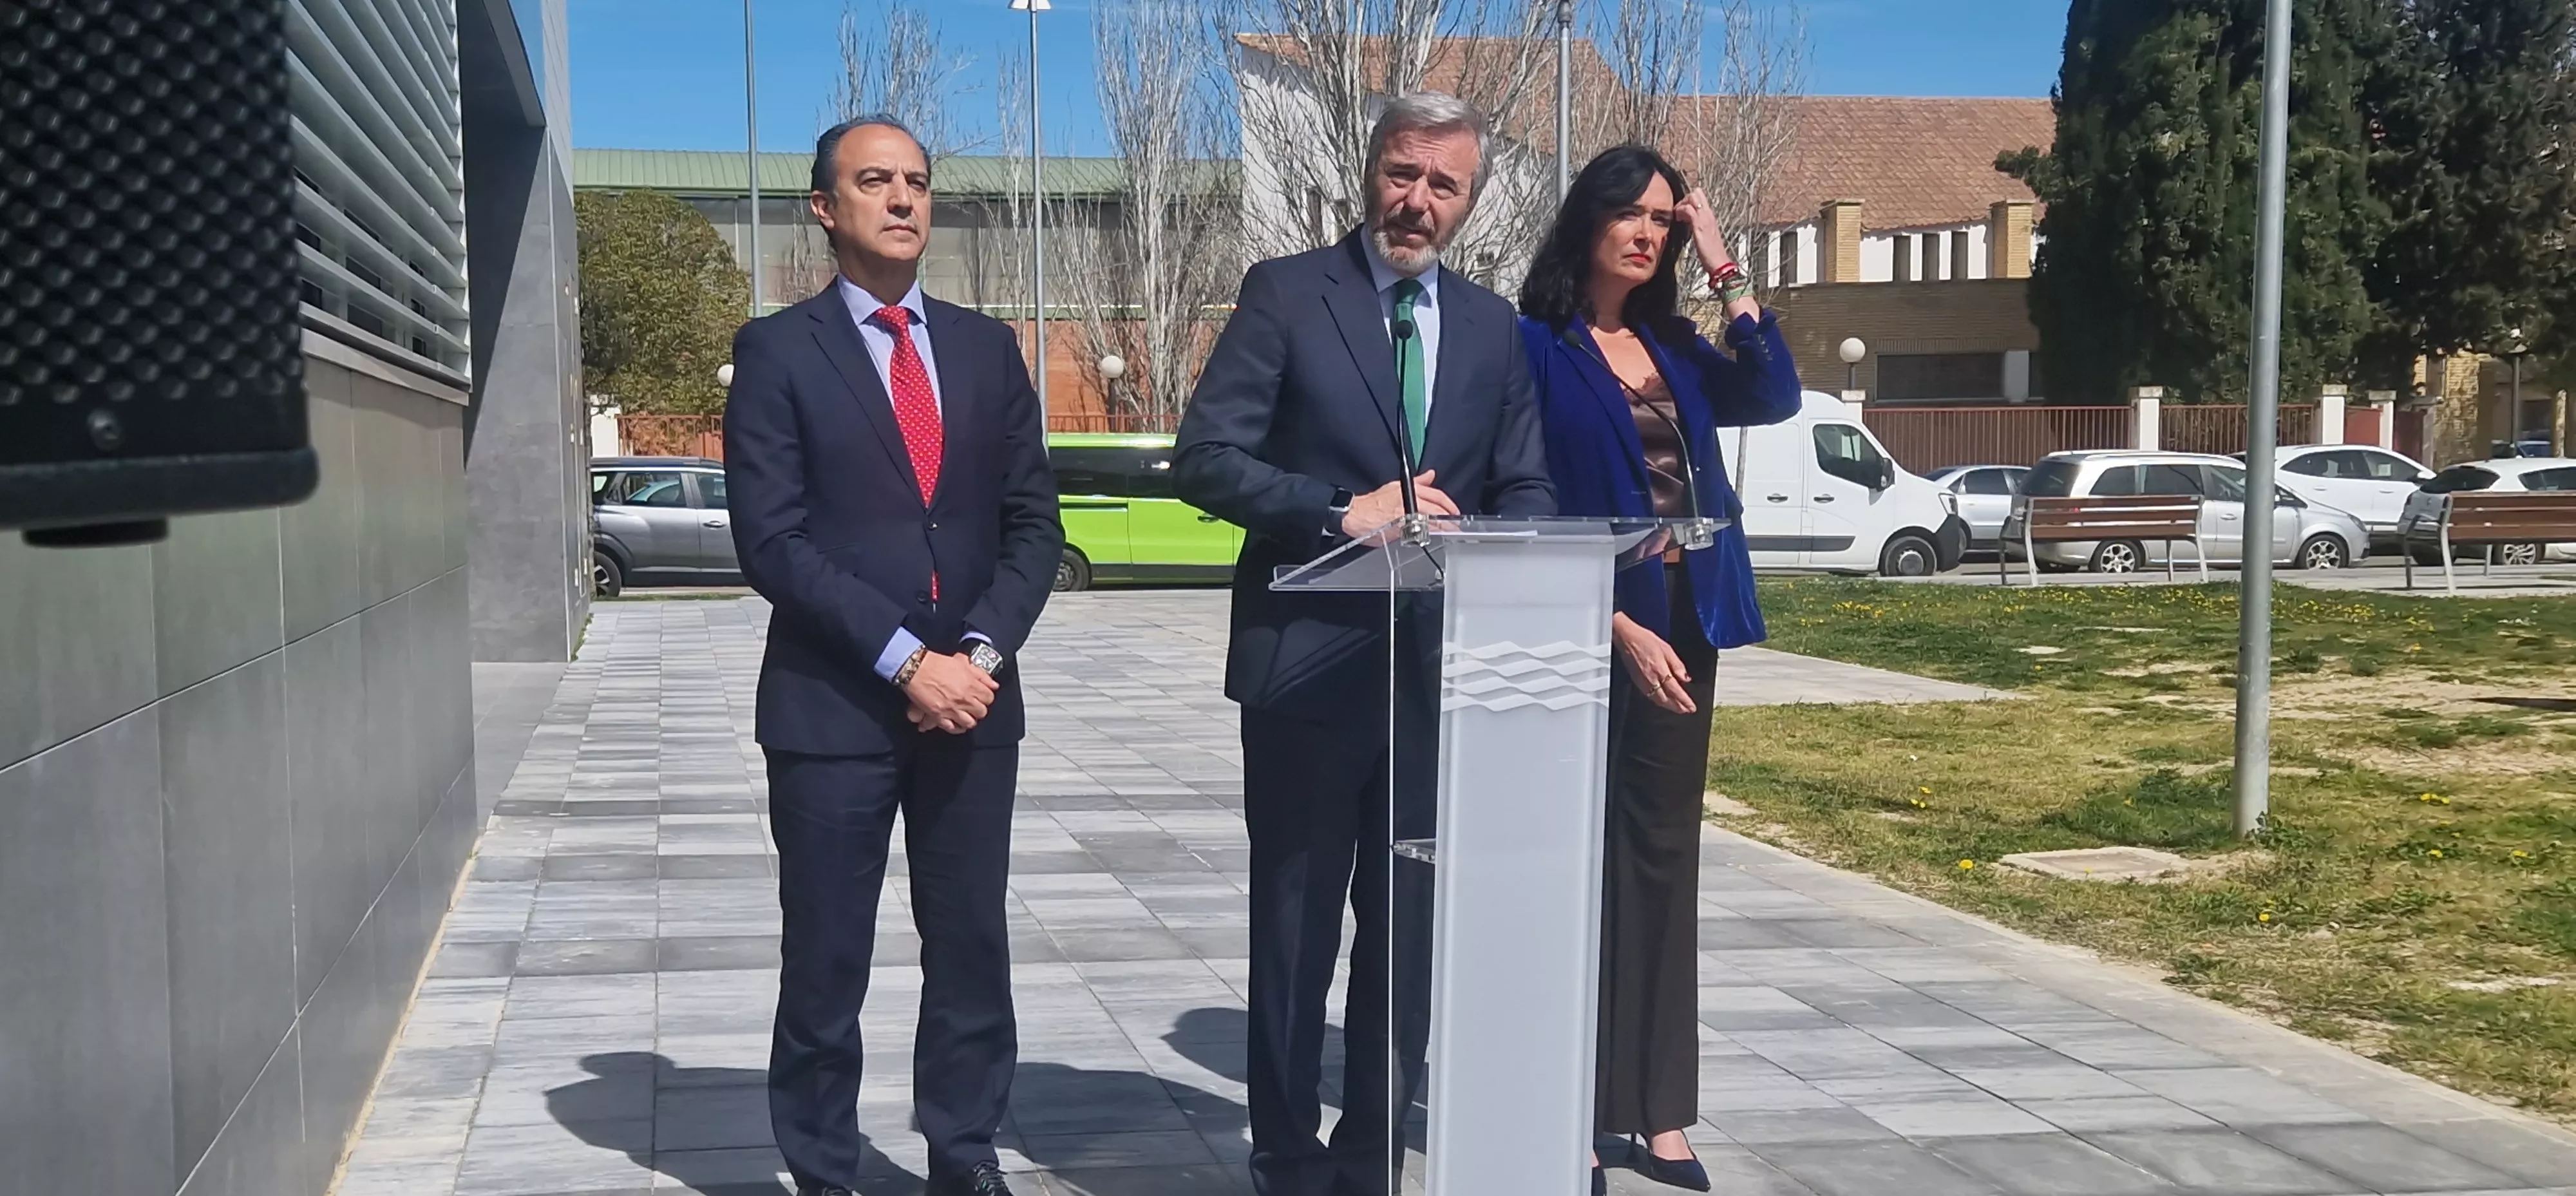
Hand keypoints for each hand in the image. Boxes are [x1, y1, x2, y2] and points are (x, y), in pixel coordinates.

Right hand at [902, 652, 996, 732]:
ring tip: (965, 715)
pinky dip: (955, 727)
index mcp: (972, 685)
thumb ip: (980, 674)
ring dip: (968, 720)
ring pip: (969, 723)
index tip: (981, 696)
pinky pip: (952, 728)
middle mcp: (964, 699)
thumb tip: (993, 684)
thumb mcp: (962, 662)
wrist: (916, 669)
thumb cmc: (936, 664)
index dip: (986, 697)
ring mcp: (952, 709)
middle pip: (981, 712)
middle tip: (973, 706)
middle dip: (978, 710)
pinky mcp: (939, 716)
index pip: (989, 698)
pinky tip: (955, 723)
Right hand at [1343, 471, 1458, 537]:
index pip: (1437, 495)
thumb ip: (1417, 482)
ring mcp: (1407, 514)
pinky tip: (1435, 539)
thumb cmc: (1372, 503)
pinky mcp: (1401, 528)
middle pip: (1438, 509)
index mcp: (1411, 489)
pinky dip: (1429, 535)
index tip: (1455, 512)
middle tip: (1457, 526)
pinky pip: (1420, 532)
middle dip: (1450, 518)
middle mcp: (1411, 500)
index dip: (1449, 504)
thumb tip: (1430, 475)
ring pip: (1432, 520)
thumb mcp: (1396, 486)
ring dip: (1444, 528)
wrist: (1356, 514)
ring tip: (1450, 534)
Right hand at [1612, 613, 1694, 713]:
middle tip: (1686, 710)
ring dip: (1668, 706)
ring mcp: (1642, 682)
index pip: (1675, 690)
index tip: (1691, 707)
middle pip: (1666, 699)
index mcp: (1660, 670)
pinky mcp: (1637, 682)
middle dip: (1677, 707)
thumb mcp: (1667, 649)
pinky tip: (1662, 701)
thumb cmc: (1645, 640)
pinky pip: (1649, 696)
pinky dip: (1658, 701)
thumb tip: (1685, 678)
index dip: (1684, 701)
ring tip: (1677, 708)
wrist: (1626, 639)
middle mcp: (1651, 679)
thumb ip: (1677, 665)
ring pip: (1657, 700)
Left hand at [1674, 187, 1731, 275]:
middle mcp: (1709, 214)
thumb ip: (1699, 226)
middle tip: (1678, 211)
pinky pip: (1688, 209)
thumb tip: (1689, 222)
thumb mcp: (1705, 235)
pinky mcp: (1699, 225)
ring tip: (1677, 216)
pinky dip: (1680, 211)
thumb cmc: (1712, 253)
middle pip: (1696, 193)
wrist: (1719, 262)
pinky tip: (1678, 219)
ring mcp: (1705, 218)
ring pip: (1692, 197)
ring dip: (1681, 204)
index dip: (1689, 200)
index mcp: (1710, 217)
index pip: (1700, 197)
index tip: (1682, 211)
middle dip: (1684, 199)